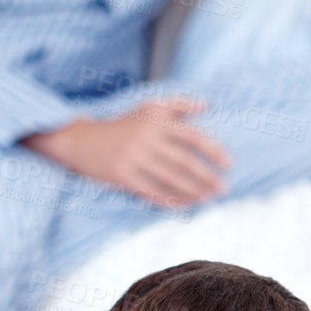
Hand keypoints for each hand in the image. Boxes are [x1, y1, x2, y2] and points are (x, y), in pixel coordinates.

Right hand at [23, 95, 228, 207]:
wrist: (81, 139)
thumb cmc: (122, 124)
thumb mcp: (148, 107)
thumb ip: (178, 104)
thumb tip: (206, 105)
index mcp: (156, 122)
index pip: (192, 136)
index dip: (213, 151)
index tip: (228, 164)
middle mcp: (146, 139)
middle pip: (184, 162)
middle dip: (207, 177)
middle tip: (223, 188)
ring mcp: (134, 159)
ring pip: (170, 179)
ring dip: (193, 191)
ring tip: (208, 199)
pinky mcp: (123, 176)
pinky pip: (151, 191)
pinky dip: (170, 200)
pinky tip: (184, 206)